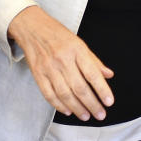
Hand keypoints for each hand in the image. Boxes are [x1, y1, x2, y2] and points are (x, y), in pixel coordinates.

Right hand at [7, 5, 113, 121]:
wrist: (31, 26)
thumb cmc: (56, 33)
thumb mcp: (78, 42)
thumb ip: (93, 60)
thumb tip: (108, 75)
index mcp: (76, 49)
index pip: (92, 73)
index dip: (102, 90)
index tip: (109, 102)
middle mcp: (62, 59)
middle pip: (79, 87)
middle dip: (92, 104)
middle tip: (100, 114)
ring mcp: (48, 67)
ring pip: (65, 94)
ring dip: (77, 108)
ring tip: (86, 115)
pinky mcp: (37, 73)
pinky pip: (49, 94)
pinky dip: (59, 105)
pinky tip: (67, 111)